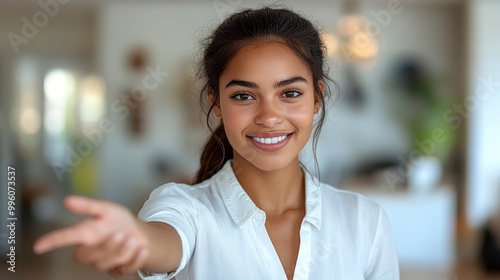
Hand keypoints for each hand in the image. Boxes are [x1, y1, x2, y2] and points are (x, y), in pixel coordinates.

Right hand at [33, 195, 148, 274]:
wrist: (140, 233)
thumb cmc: (118, 222)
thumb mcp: (106, 210)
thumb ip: (88, 206)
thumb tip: (67, 200)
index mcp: (85, 235)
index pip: (65, 238)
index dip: (52, 241)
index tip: (39, 246)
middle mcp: (91, 252)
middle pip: (88, 257)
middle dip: (107, 247)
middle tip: (121, 235)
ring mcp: (105, 263)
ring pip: (107, 264)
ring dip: (124, 251)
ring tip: (133, 239)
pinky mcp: (120, 270)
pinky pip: (126, 269)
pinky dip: (136, 258)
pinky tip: (142, 249)